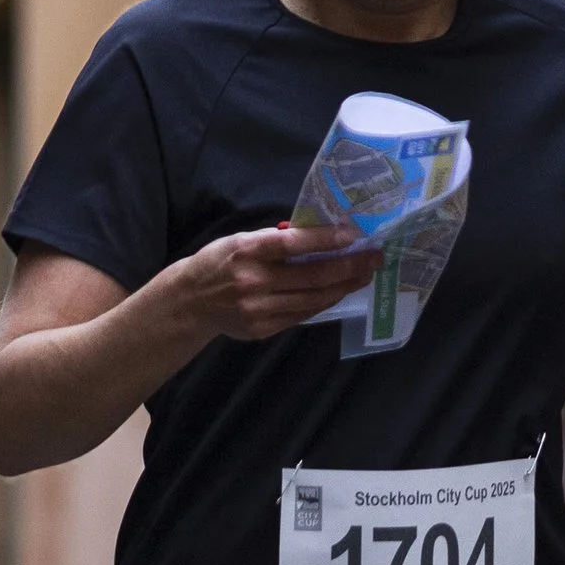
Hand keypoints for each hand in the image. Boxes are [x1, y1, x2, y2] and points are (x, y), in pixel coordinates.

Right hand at [174, 221, 374, 343]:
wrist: (190, 301)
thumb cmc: (220, 262)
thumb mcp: (242, 240)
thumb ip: (276, 241)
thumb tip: (320, 236)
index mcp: (247, 250)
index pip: (294, 244)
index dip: (326, 240)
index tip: (353, 235)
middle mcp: (253, 281)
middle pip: (312, 276)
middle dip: (349, 267)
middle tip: (373, 258)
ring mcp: (258, 309)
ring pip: (312, 299)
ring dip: (343, 287)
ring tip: (363, 276)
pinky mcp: (262, 329)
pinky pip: (302, 315)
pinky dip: (323, 303)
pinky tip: (338, 292)